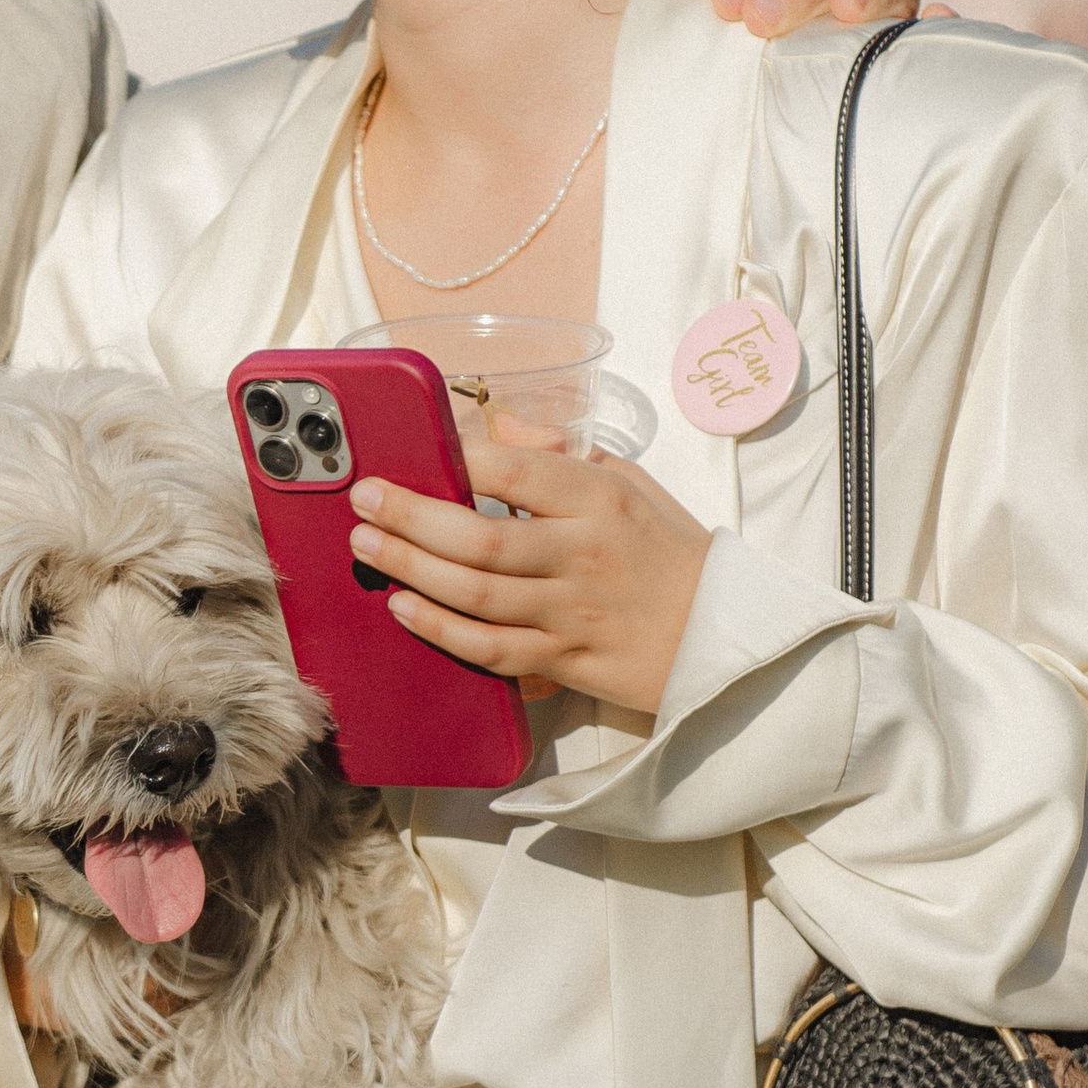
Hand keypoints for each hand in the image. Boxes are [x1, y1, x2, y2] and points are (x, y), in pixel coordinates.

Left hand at [349, 440, 710, 718]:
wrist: (723, 634)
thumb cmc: (669, 551)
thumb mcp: (630, 482)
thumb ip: (561, 454)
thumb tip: (496, 427)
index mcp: (601, 500)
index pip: (517, 469)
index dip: (457, 457)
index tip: (416, 449)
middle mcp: (584, 555)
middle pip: (481, 538)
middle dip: (409, 517)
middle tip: (365, 500)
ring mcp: (572, 613)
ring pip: (477, 596)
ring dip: (411, 569)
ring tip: (367, 546)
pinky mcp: (565, 660)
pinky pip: (492, 649)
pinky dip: (441, 630)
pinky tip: (404, 607)